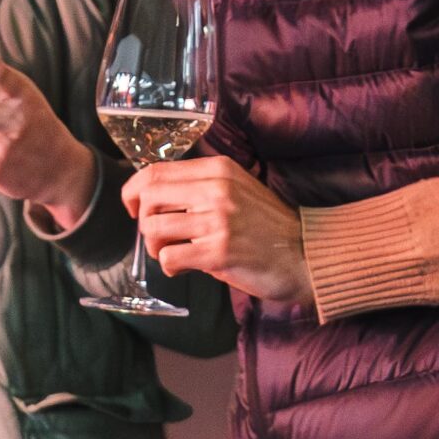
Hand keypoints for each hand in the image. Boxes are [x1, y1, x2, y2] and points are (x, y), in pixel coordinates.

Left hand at [122, 156, 312, 304]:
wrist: (305, 255)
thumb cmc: (268, 227)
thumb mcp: (237, 190)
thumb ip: (201, 187)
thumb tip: (154, 196)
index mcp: (218, 170)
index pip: (155, 171)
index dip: (133, 191)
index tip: (134, 208)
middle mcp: (216, 190)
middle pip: (148, 198)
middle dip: (143, 221)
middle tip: (160, 237)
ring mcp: (217, 221)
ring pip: (153, 229)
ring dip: (156, 247)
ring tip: (176, 254)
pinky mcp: (218, 252)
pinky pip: (170, 258)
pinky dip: (170, 267)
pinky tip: (186, 268)